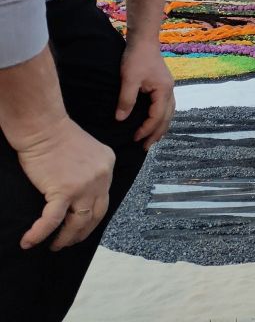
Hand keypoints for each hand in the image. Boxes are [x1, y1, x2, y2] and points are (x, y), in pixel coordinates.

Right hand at [17, 117, 114, 250]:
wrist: (43, 126)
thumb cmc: (58, 136)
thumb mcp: (88, 152)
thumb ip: (91, 172)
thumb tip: (84, 196)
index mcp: (107, 165)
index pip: (104, 199)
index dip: (92, 217)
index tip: (82, 226)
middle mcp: (101, 176)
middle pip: (95, 215)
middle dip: (82, 233)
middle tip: (68, 241)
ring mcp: (84, 185)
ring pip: (78, 223)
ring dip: (65, 238)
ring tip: (55, 245)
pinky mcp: (63, 190)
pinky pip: (52, 221)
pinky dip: (39, 234)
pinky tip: (29, 241)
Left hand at [116, 42, 174, 149]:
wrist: (143, 40)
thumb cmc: (137, 58)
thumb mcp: (129, 79)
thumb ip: (126, 100)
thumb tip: (120, 119)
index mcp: (164, 90)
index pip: (157, 116)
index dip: (146, 129)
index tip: (134, 138)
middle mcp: (170, 90)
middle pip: (167, 118)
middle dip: (156, 134)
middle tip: (145, 148)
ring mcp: (168, 87)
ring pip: (169, 113)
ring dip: (161, 127)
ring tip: (152, 139)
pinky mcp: (163, 84)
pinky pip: (166, 106)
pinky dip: (161, 117)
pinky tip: (155, 120)